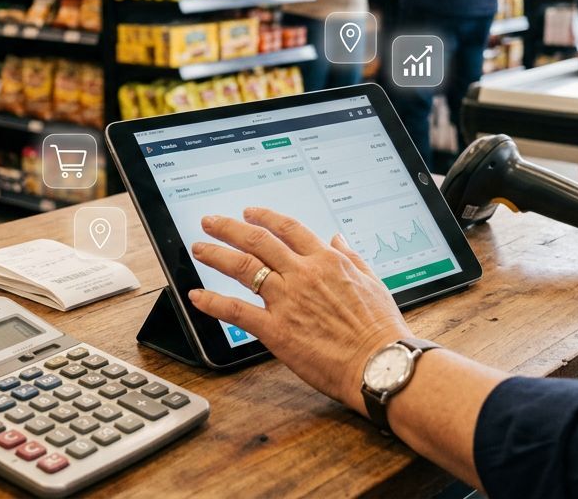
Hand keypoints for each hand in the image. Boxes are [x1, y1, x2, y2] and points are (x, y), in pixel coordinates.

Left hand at [189, 208, 412, 412]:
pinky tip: (197, 296)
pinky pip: (236, 311)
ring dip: (216, 255)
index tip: (249, 213)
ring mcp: (287, 300)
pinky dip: (213, 302)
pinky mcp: (276, 329)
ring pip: (243, 268)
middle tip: (210, 222)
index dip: (264, 217)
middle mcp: (303, 274)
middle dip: (229, 228)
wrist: (379, 363)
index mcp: (326, 261)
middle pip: (258, 241)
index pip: (288, 229)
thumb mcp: (373, 281)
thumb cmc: (381, 329)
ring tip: (199, 248)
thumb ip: (351, 257)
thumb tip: (337, 238)